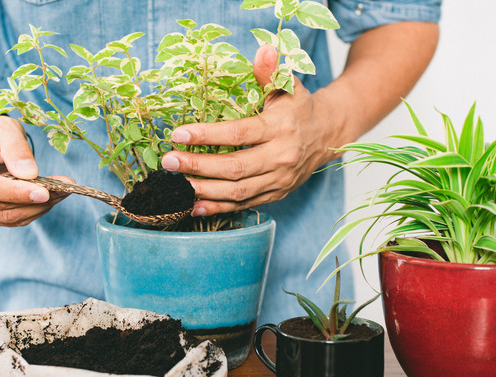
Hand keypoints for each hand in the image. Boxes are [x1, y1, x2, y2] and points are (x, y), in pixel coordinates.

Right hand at [0, 113, 69, 225]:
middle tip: (65, 189)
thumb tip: (30, 174)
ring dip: (38, 208)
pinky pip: (9, 220)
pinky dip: (31, 211)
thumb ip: (16, 149)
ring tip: (61, 192)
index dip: (15, 193)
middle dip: (36, 201)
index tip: (44, 192)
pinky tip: (47, 198)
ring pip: (7, 217)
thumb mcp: (4, 128)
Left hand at [161, 45, 344, 216]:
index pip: (240, 134)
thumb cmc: (299, 108)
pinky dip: (217, 208)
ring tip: (174, 185)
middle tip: (169, 161)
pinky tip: (192, 205)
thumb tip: (263, 49)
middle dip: (198, 166)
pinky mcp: (275, 195)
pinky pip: (243, 205)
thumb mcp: (289, 85)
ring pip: (237, 192)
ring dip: (203, 190)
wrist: (327, 136)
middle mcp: (281, 157)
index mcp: (281, 128)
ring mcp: (278, 180)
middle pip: (235, 168)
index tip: (179, 134)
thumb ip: (271, 71)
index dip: (207, 135)